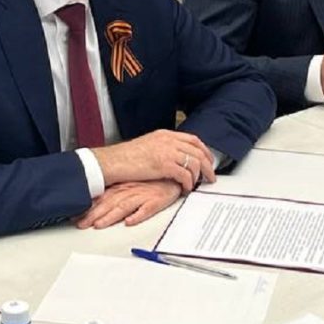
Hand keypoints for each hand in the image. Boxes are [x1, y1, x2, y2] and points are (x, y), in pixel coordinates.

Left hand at [74, 180, 181, 229]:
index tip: (77, 216)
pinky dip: (138, 215)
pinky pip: (146, 209)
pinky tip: (130, 221)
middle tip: (81, 224)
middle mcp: (130, 191)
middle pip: (109, 204)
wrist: (175, 172)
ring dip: (111, 216)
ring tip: (99, 225)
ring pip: (123, 207)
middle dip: (94, 215)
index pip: (103, 198)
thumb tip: (101, 202)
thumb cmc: (154, 179)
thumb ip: (119, 191)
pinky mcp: (156, 201)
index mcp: (124, 187)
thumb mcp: (133, 181)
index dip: (90, 208)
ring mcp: (143, 195)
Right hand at [93, 130, 215, 191]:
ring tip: (196, 185)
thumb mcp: (148, 145)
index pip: (193, 139)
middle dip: (207, 165)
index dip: (204, 150)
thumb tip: (175, 157)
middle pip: (197, 151)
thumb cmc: (126, 157)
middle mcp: (169, 140)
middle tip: (210, 177)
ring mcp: (167, 151)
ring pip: (193, 163)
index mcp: (166, 134)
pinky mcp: (164, 165)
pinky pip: (184, 175)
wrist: (113, 161)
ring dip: (198, 176)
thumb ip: (163, 147)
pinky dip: (188, 183)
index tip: (208, 160)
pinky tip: (185, 189)